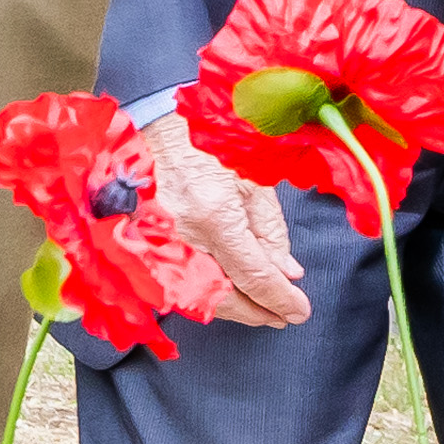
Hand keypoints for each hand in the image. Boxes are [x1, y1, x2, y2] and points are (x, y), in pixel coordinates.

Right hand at [135, 111, 314, 324]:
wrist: (155, 129)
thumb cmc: (206, 145)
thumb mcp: (252, 181)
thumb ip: (271, 231)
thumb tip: (287, 271)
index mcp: (214, 216)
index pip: (254, 276)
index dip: (281, 299)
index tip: (299, 310)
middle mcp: (182, 237)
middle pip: (225, 297)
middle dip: (258, 312)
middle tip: (283, 314)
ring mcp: (158, 246)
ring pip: (200, 297)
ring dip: (233, 307)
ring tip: (260, 307)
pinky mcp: (144, 248)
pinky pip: (177, 284)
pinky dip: (204, 295)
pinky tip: (224, 294)